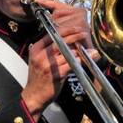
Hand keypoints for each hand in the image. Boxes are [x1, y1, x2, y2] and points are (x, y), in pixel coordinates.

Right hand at [20, 0, 95, 116]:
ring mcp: (48, 64)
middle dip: (74, 34)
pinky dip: (80, 60)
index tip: (75, 27)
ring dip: (79, 49)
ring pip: (67, 51)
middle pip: (60, 39)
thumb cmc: (38, 79)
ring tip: (88, 47)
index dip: (66, 28)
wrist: (34, 96)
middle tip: (84, 33)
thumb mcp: (38, 60)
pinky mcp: (56, 74)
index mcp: (36, 49)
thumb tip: (65, 40)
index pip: (52, 33)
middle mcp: (41, 55)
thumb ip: (49, 50)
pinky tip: (87, 58)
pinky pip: (71, 63)